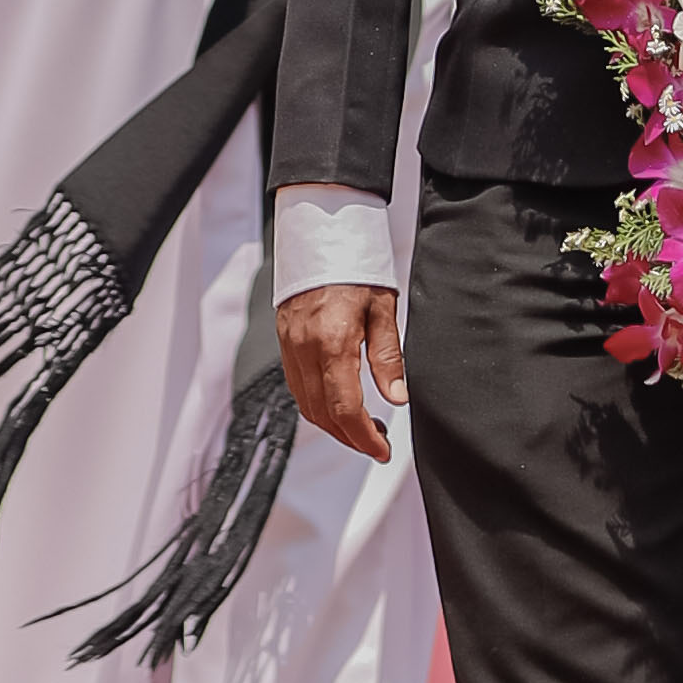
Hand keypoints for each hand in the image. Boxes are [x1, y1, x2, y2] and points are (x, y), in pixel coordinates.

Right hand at [276, 282, 405, 465]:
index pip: (345, 409)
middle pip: (322, 414)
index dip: (364, 438)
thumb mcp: (383, 308)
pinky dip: (318, 404)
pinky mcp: (284, 340)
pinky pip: (297, 386)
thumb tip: (398, 399)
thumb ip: (388, 357)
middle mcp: (304, 348)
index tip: (383, 451)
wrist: (322, 231)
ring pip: (306, 404)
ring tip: (363, 427)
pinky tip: (339, 403)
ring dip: (333, 425)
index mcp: (332, 341)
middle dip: (350, 438)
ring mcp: (290, 345)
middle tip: (378, 444)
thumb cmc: (356, 265)